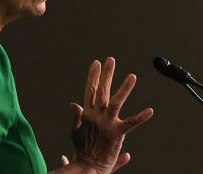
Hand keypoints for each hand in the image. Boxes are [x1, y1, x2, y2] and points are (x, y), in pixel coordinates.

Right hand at [68, 57, 153, 173]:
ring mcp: (107, 124)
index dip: (93, 76)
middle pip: (101, 91)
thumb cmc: (81, 150)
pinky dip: (141, 117)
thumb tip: (74, 104)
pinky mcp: (117, 133)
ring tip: (132, 76)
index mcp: (86, 114)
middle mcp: (96, 115)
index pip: (90, 90)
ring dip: (124, 88)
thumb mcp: (75, 131)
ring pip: (116, 102)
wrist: (88, 165)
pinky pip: (131, 123)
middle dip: (106, 74)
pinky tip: (150, 110)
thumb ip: (76, 116)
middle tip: (110, 60)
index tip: (96, 64)